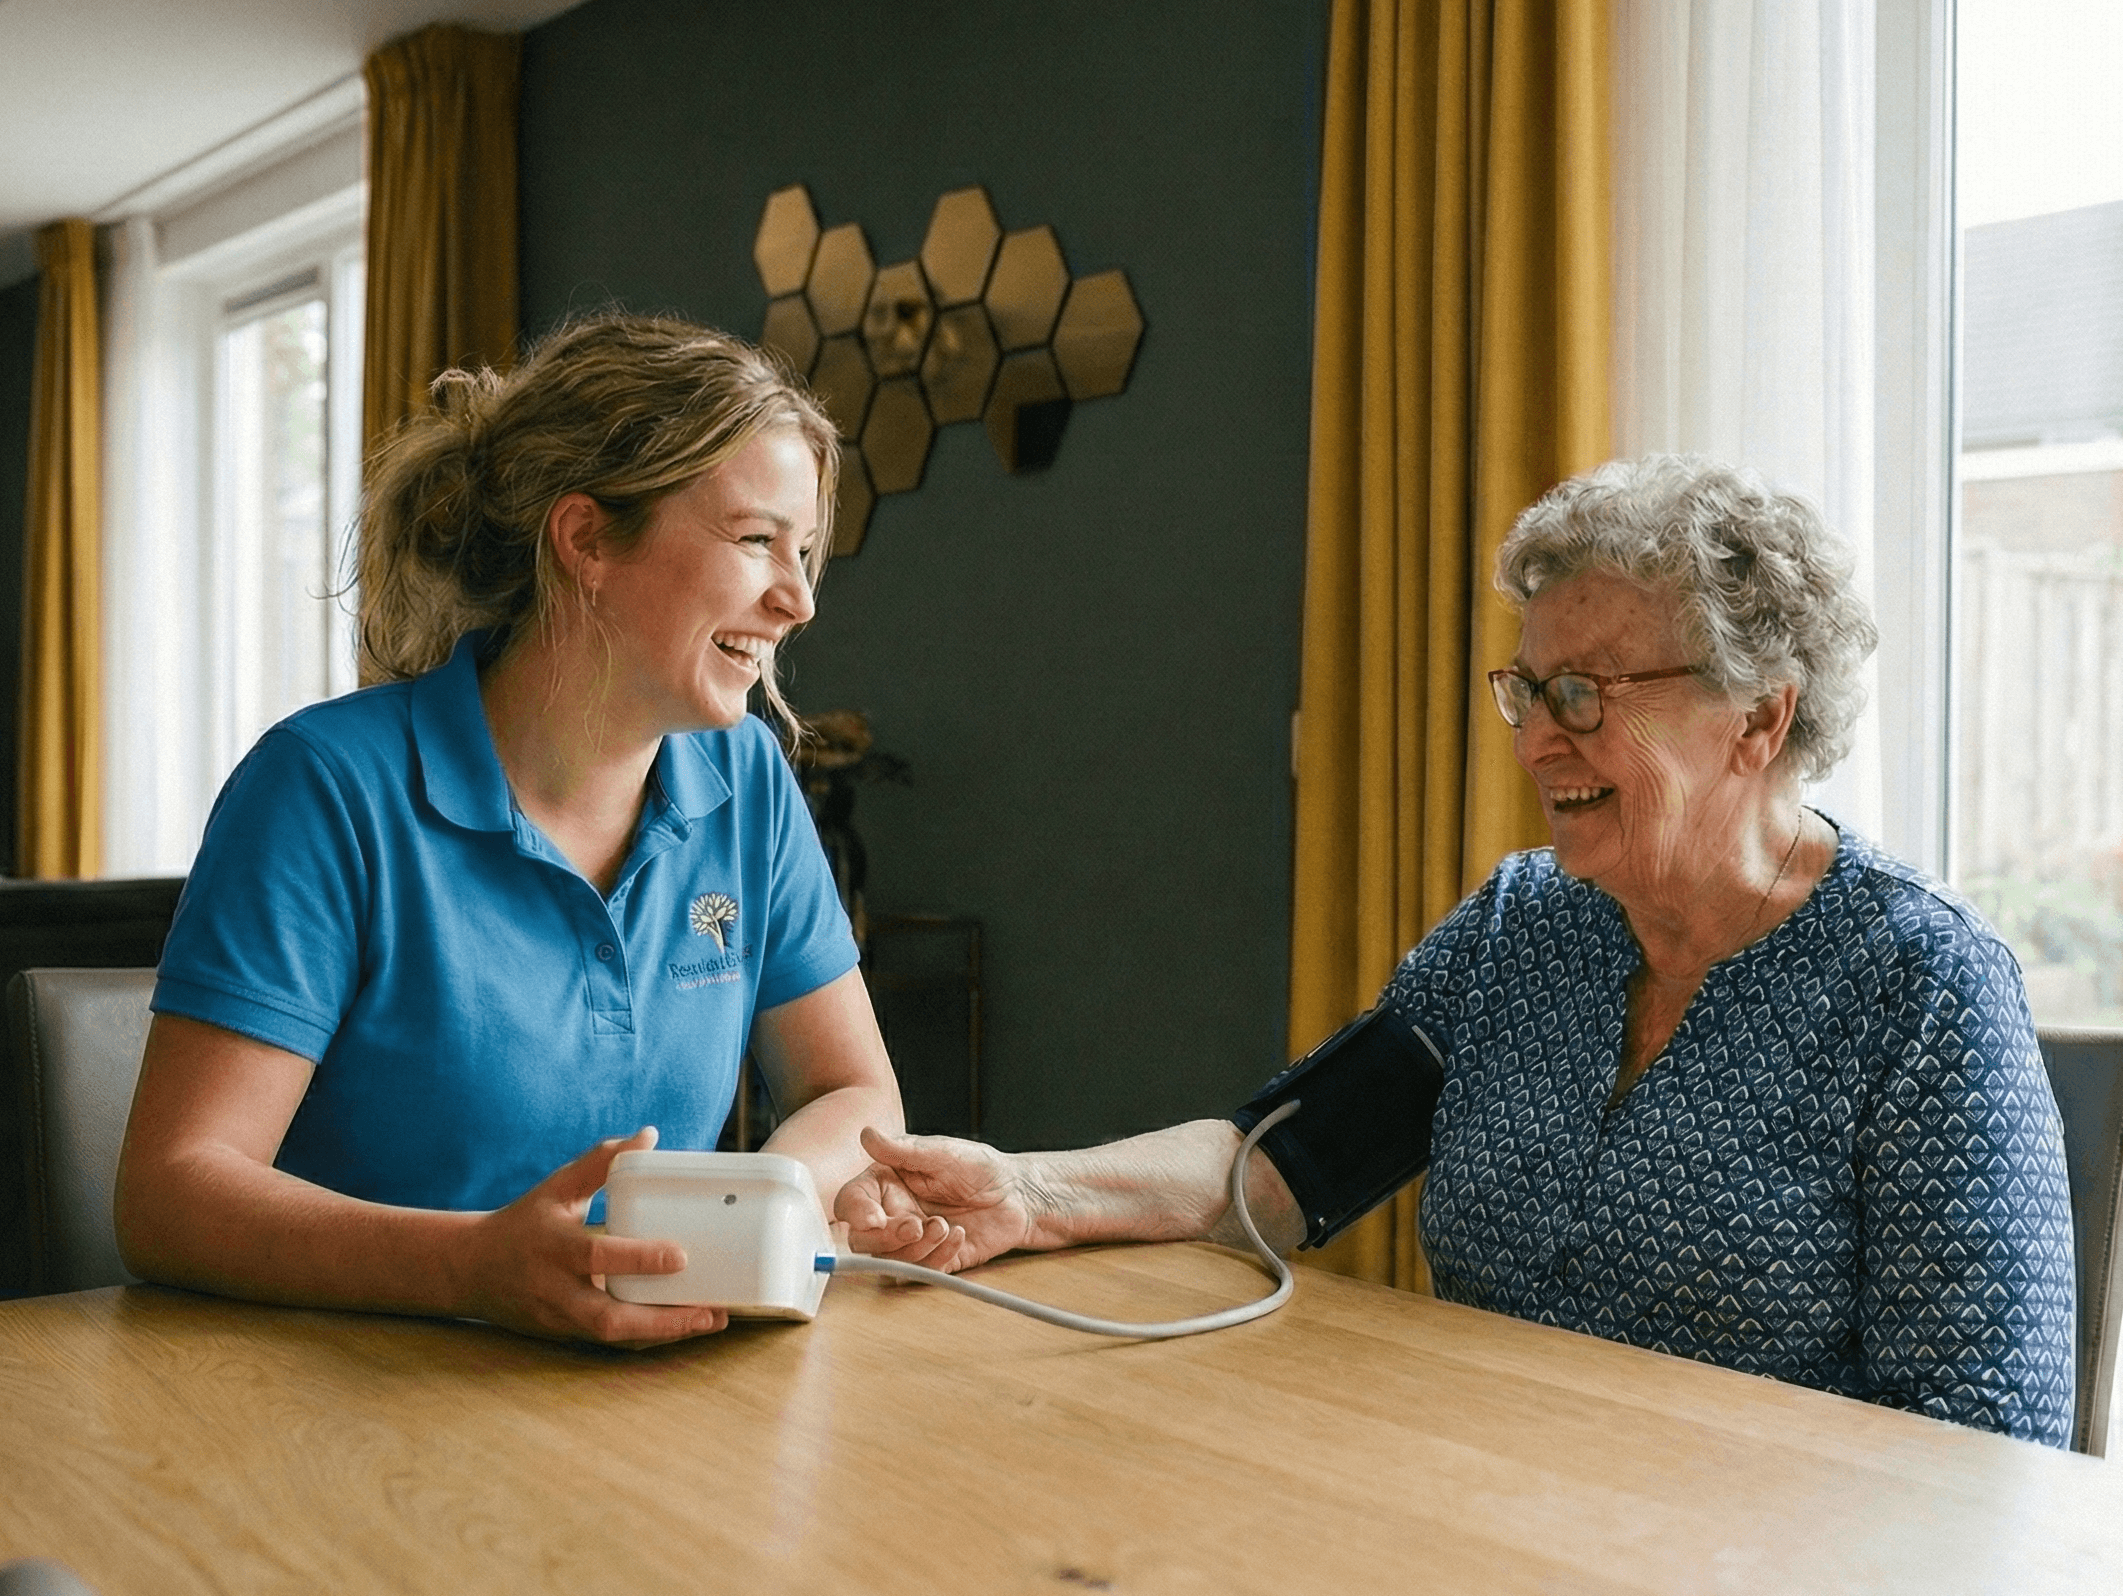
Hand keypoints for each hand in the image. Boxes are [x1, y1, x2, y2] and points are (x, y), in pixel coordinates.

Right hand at [457, 1127, 728, 1347]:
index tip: (682, 1255)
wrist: (471, 1271)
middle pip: (607, 1317)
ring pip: (614, 1338)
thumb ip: (601, 1162)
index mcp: (551, 1246)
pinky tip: (687, 1327)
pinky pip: (612, 1344)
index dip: (638, 1259)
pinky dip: (650, 1340)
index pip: (595, 1256)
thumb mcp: (556, 1187)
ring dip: (665, 1334)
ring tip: (713, 1320)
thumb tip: (649, 1135)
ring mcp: (560, 1320)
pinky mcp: (567, 1337)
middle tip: (712, 1310)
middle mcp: (554, 1290)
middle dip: (661, 1320)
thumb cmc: (523, 1222)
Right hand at [834, 1127, 1044, 1273]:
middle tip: (915, 1226)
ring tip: (945, 1226)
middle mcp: (892, 1214)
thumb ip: (902, 1150)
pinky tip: (958, 1235)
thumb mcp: (942, 1152)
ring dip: (915, 1249)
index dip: (856, 1213)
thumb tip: (866, 1134)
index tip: (875, 1219)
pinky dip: (937, 1258)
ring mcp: (911, 1240)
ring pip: (889, 1262)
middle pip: (863, 1240)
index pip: (852, 1202)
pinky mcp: (933, 1261)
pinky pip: (920, 1273)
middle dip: (887, 1238)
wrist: (1015, 1194)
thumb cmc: (977, 1166)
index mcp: (885, 1184)